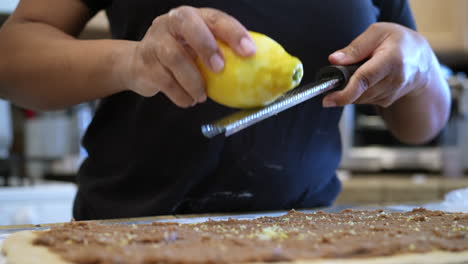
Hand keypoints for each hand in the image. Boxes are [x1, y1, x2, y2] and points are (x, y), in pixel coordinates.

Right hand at [120, 6, 255, 106]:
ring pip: (174, 58)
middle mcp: (170, 23)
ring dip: (193, 81)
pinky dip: (180, 95)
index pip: (215, 18)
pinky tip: (189, 100)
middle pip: (188, 26)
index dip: (233, 33)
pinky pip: (165, 81)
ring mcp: (154, 42)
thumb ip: (220, 52)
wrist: (137, 64)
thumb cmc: (179, 55)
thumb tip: (255, 71)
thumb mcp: (198, 47)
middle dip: (207, 47)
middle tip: (220, 69)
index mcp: (192, 17)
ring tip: (202, 96)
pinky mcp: (144, 63)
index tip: (249, 52)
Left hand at [323, 22, 433, 107]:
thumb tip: (334, 60)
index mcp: (392, 60)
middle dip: (342, 88)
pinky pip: (363, 100)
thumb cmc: (398, 42)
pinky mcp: (386, 101)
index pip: (365, 80)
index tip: (329, 99)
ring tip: (358, 70)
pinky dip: (358, 91)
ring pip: (359, 98)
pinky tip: (366, 79)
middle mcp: (394, 80)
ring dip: (350, 89)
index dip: (345, 93)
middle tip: (338, 75)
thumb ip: (355, 47)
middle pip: (358, 92)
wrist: (421, 60)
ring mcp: (391, 94)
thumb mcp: (378, 32)